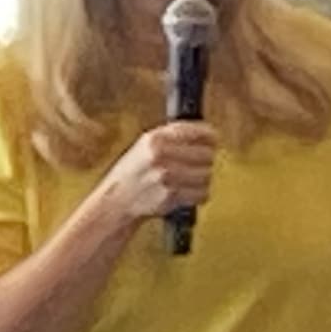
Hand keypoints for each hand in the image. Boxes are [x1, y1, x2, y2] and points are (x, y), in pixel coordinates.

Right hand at [96, 122, 217, 227]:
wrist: (118, 199)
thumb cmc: (133, 171)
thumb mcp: (145, 144)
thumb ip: (172, 136)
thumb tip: (206, 133)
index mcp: (155, 138)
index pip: (196, 132)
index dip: (209, 136)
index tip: (212, 139)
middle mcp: (161, 156)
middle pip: (206, 154)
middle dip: (204, 159)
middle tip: (196, 162)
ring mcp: (166, 176)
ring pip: (206, 174)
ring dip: (201, 178)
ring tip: (188, 178)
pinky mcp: (172, 196)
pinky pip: (202, 193)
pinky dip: (198, 193)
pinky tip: (186, 190)